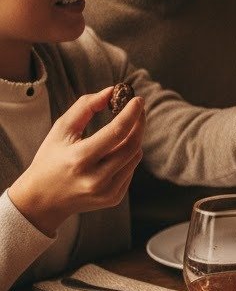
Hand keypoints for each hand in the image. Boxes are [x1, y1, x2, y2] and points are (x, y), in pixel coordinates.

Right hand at [8, 87, 144, 235]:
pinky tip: (114, 152)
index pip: (117, 132)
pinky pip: (131, 170)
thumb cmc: (51, 159)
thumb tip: (111, 91)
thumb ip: (85, 106)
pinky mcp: (114, 198)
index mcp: (79, 159)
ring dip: (134, 139)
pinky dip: (127, 156)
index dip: (131, 114)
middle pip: (132, 145)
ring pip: (135, 156)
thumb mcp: (61, 129)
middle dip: (138, 124)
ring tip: (123, 130)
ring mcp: (107, 191)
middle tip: (137, 110)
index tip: (138, 100)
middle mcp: (96, 178)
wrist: (43, 199)